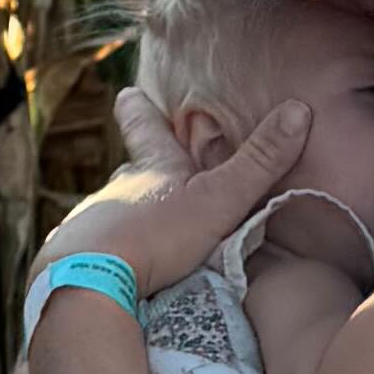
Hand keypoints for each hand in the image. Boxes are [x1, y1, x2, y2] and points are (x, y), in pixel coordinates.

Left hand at [36, 99, 311, 306]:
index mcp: (152, 170)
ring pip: (110, 212)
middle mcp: (116, 189)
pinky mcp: (74, 258)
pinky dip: (107, 254)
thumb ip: (259, 163)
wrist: (88, 281)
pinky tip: (113, 269)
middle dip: (139, 172)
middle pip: (128, 173)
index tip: (128, 92)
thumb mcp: (219, 200)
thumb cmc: (157, 236)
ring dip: (126, 218)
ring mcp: (90, 223)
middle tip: (145, 170)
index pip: (145, 127)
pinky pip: (93, 251)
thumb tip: (299, 108)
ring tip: (140, 233)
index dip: (139, 110)